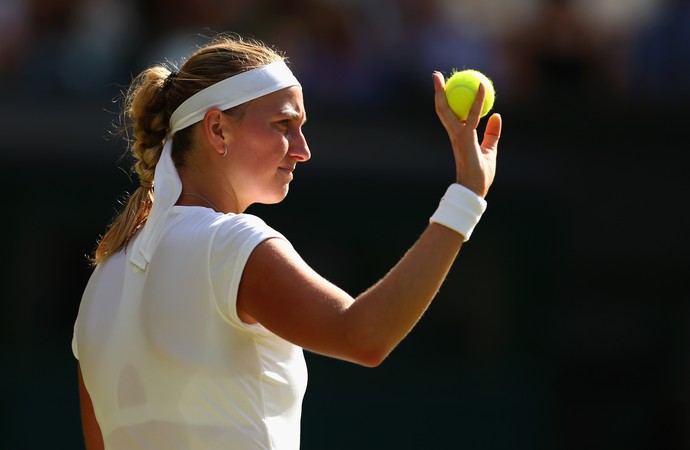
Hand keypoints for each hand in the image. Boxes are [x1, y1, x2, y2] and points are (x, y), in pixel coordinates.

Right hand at [433, 71, 500, 197]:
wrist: (474, 189)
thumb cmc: (481, 174)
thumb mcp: (489, 150)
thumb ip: (492, 133)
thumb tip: (496, 115)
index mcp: (457, 136)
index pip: (449, 114)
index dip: (447, 99)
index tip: (447, 86)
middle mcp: (454, 133)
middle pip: (442, 109)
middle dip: (437, 92)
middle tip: (436, 76)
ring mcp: (457, 136)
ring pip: (446, 109)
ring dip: (442, 91)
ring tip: (437, 76)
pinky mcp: (465, 138)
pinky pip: (472, 115)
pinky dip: (477, 100)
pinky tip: (481, 87)